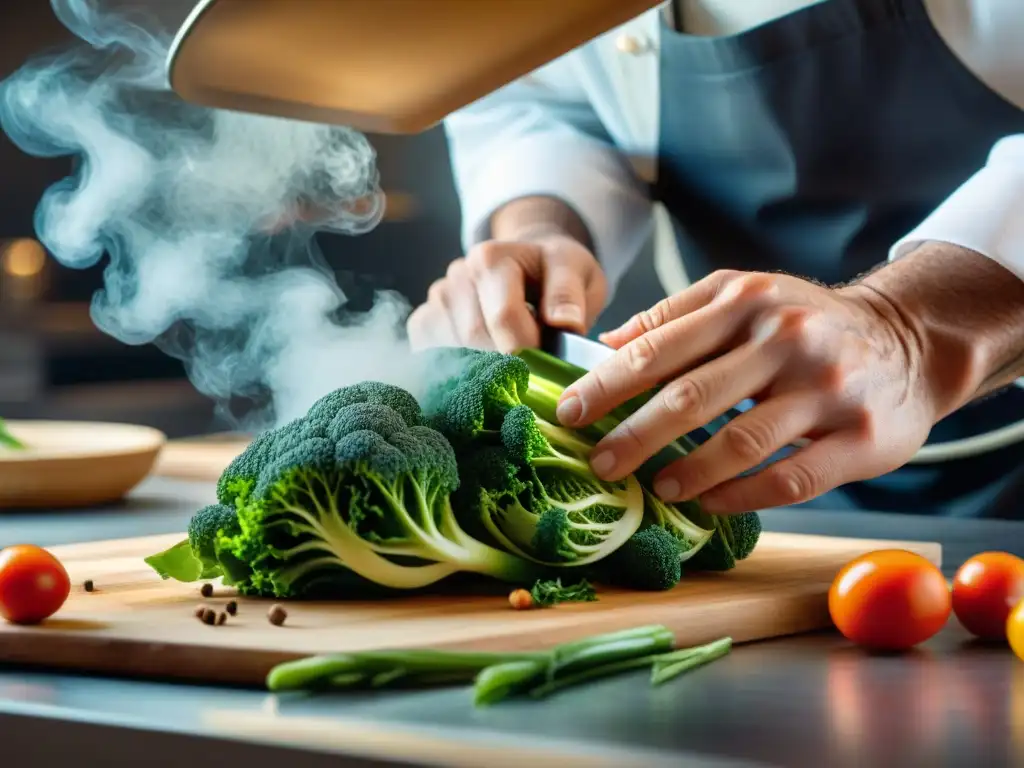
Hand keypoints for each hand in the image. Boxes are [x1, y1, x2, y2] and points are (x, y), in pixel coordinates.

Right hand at [407, 233, 606, 352]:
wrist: (529, 263)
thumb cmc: (553, 271)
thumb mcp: (575, 270)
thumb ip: (568, 294)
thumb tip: (565, 323)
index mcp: (491, 259)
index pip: (503, 316)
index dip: (528, 350)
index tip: (546, 365)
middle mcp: (456, 276)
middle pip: (474, 339)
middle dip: (505, 364)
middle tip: (530, 370)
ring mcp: (436, 300)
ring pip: (450, 354)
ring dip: (482, 370)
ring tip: (508, 363)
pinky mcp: (424, 323)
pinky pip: (431, 359)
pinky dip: (458, 372)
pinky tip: (481, 366)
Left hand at [553, 269, 939, 514]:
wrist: (909, 340)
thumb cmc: (806, 321)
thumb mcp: (744, 294)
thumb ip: (675, 315)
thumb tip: (605, 344)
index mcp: (747, 303)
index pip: (657, 349)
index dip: (605, 386)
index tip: (566, 413)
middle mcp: (787, 340)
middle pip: (691, 397)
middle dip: (633, 436)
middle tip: (598, 462)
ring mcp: (828, 391)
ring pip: (741, 442)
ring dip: (688, 471)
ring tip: (655, 487)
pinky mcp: (862, 440)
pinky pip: (790, 479)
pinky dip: (741, 496)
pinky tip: (709, 503)